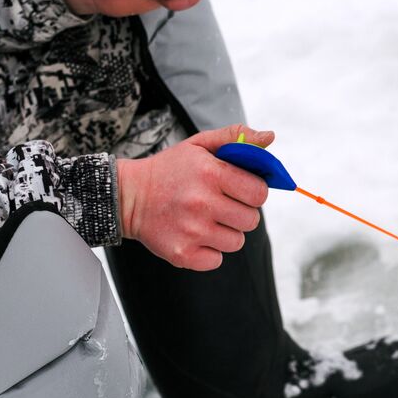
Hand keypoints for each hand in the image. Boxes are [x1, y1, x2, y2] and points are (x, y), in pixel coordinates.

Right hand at [117, 125, 274, 270]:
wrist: (127, 196)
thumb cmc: (170, 170)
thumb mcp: (199, 145)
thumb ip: (236, 138)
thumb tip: (270, 137)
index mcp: (210, 173)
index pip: (259, 192)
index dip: (254, 192)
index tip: (241, 190)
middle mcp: (201, 202)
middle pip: (251, 220)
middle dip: (241, 213)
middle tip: (222, 205)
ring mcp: (192, 231)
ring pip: (236, 242)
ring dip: (226, 232)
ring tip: (206, 219)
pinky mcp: (182, 253)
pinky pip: (217, 260)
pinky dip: (210, 251)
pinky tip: (195, 235)